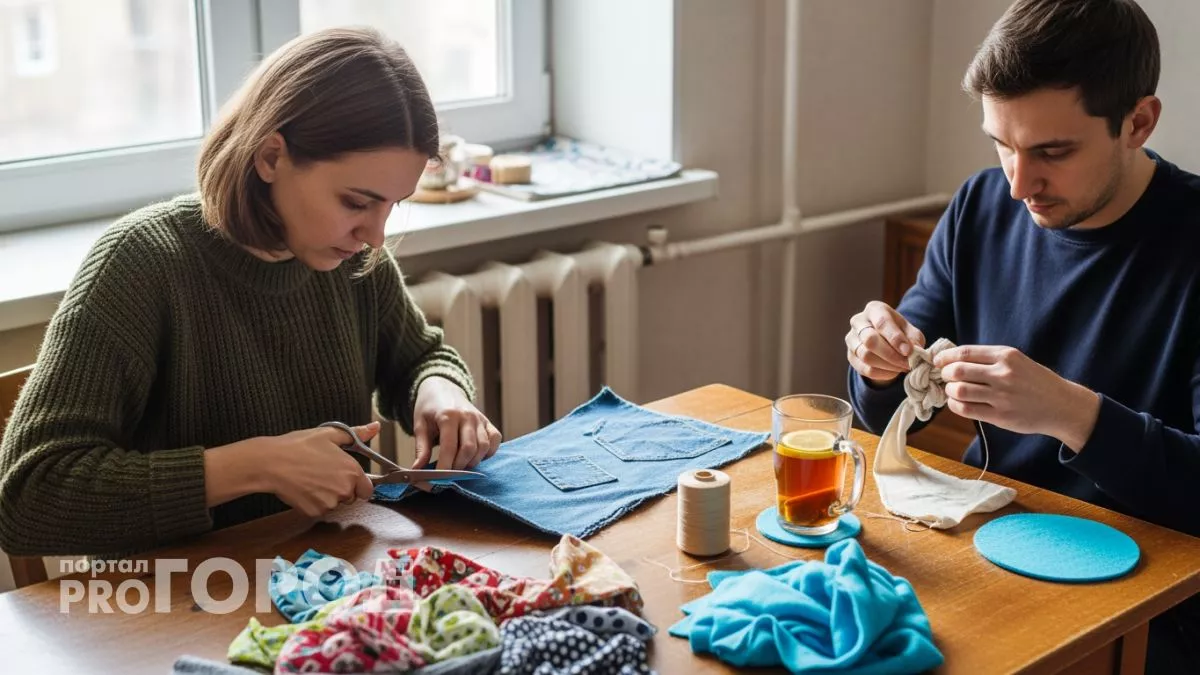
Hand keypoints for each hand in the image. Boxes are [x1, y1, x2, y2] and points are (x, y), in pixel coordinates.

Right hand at [259, 422, 378, 517]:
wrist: (271, 463)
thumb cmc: (299, 446)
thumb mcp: (330, 434)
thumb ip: (357, 433)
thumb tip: (375, 427)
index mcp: (352, 471)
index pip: (367, 490)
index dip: (358, 484)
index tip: (345, 477)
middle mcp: (344, 490)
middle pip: (350, 497)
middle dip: (342, 489)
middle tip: (324, 474)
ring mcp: (329, 503)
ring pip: (335, 504)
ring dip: (328, 496)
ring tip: (311, 479)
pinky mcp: (314, 512)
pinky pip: (320, 510)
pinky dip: (314, 502)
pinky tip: (303, 488)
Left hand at [412, 376, 501, 469]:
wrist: (442, 388)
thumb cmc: (429, 408)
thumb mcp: (420, 425)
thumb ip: (421, 448)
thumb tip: (417, 470)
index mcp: (448, 415)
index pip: (449, 447)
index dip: (445, 466)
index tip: (439, 478)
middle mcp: (467, 416)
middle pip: (469, 449)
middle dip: (459, 466)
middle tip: (449, 473)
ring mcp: (480, 418)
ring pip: (483, 447)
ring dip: (472, 461)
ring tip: (460, 465)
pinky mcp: (487, 422)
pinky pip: (494, 440)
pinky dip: (488, 452)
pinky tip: (475, 456)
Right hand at [846, 301, 925, 385]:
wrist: (884, 340)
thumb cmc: (898, 331)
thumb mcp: (910, 330)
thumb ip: (914, 339)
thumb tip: (913, 352)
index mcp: (874, 309)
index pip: (882, 322)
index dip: (895, 338)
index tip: (908, 351)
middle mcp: (858, 321)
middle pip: (870, 340)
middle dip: (891, 355)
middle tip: (907, 363)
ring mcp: (851, 339)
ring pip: (866, 356)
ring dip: (888, 365)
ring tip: (902, 367)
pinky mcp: (850, 356)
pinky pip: (865, 369)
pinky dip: (882, 373)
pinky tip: (893, 371)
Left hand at [934, 345, 1100, 450]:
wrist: (1062, 405)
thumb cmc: (1034, 381)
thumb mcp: (1016, 361)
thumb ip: (988, 359)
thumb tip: (952, 360)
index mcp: (1006, 356)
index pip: (965, 353)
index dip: (945, 357)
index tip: (938, 361)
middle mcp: (1004, 374)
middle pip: (957, 371)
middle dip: (945, 374)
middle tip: (945, 377)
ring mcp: (1002, 396)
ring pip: (959, 391)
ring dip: (949, 391)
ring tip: (952, 391)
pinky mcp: (1001, 416)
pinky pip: (966, 409)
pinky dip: (955, 405)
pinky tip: (958, 403)